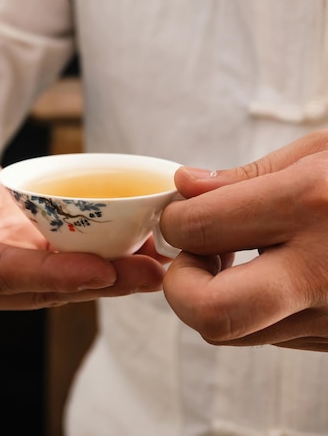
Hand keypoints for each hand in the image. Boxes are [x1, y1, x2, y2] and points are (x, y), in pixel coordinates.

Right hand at [0, 110, 166, 313]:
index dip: (53, 275)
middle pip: (40, 288)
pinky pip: (60, 267)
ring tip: (156, 266)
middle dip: (98, 283)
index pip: (1, 273)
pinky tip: (135, 252)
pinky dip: (99, 262)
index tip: (102, 269)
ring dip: (109, 278)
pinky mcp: (16, 260)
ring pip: (58, 285)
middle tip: (151, 272)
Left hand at [160, 130, 327, 350]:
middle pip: (211, 314)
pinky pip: (275, 336)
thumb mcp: (322, 151)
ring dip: (214, 297)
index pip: (197, 229)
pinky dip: (255, 309)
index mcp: (312, 204)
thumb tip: (186, 188)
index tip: (181, 212)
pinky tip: (276, 272)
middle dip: (181, 285)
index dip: (174, 220)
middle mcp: (326, 270)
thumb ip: (248, 176)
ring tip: (236, 256)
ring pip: (236, 333)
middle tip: (193, 254)